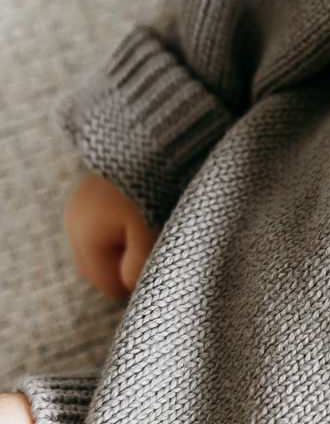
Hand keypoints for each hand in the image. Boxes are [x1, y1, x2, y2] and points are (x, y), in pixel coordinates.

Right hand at [65, 174, 154, 300]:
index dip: (136, 285)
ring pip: (102, 246)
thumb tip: (130, 287)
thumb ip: (140, 265)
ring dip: (124, 247)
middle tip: (158, 253)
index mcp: (87, 237)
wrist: (148, 135)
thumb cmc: (153, 185)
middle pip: (100, 267)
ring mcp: (80, 206)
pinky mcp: (91, 192)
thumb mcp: (151, 230)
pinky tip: (144, 217)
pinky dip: (122, 229)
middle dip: (126, 267)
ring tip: (154, 231)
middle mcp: (75, 223)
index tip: (161, 270)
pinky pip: (104, 225)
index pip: (107, 284)